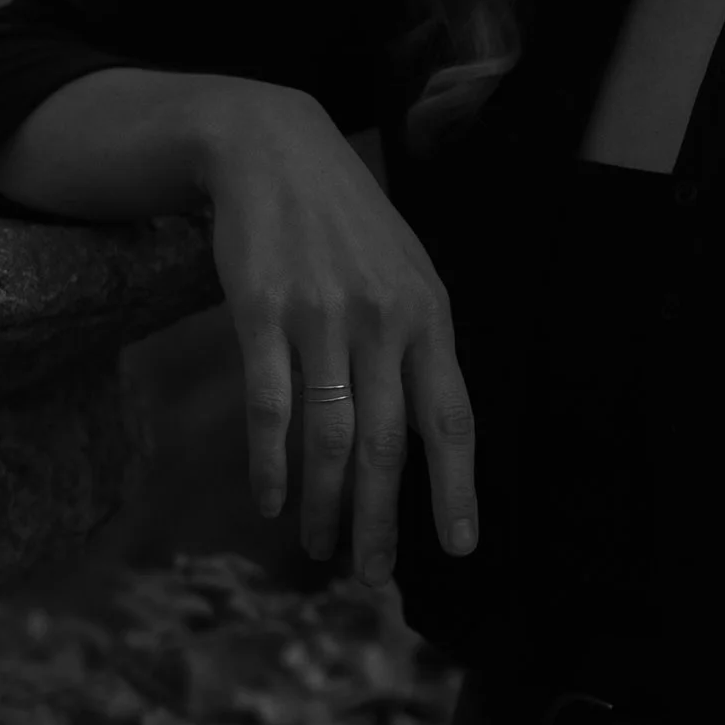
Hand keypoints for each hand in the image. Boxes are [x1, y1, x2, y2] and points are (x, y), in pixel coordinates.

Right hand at [195, 85, 478, 578]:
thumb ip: (421, 344)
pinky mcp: (262, 313)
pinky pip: (271, 407)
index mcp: (430, 314)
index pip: (453, 418)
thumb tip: (433, 433)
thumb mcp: (405, 270)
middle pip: (390, 445)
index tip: (461, 548)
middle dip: (384, 521)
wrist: (274, 147)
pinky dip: (271, 464)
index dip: (458, 488)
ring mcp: (322, 317)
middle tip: (375, 577)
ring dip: (327, 505)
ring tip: (320, 547)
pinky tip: (271, 499)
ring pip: (331, 437)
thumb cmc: (347, 222)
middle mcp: (384, 320)